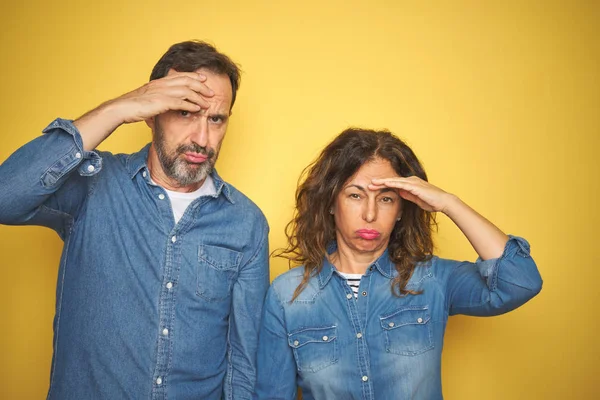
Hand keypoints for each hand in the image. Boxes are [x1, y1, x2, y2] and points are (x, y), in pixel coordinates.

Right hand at [74, 70, 215, 150]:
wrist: (121, 108)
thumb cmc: (133, 106)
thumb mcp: (148, 97)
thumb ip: (158, 96)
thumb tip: (166, 102)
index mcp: (160, 82)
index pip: (181, 75)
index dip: (194, 76)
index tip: (204, 78)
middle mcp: (162, 84)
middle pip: (187, 81)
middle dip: (202, 86)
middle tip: (212, 92)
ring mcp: (162, 92)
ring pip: (187, 91)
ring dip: (199, 97)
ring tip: (208, 104)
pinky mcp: (161, 102)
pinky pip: (180, 102)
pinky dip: (191, 105)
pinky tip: (198, 109)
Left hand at [369, 176, 453, 212]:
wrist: (443, 202)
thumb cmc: (432, 202)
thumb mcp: (416, 199)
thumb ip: (408, 195)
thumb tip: (399, 192)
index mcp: (411, 184)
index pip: (394, 183)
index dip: (383, 185)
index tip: (373, 187)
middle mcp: (411, 180)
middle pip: (392, 180)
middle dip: (380, 182)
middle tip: (368, 184)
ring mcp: (413, 182)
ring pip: (394, 180)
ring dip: (382, 181)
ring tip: (372, 183)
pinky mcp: (415, 185)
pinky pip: (401, 183)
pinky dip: (391, 183)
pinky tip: (384, 183)